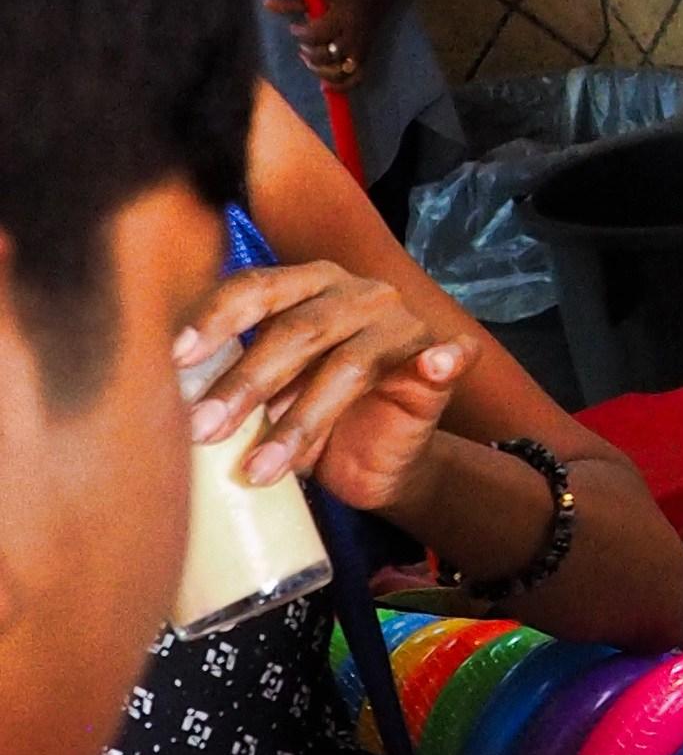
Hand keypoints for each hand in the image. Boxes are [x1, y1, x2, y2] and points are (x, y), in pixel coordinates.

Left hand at [180, 255, 463, 507]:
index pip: (254, 289)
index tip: (173, 361)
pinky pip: (442, 358)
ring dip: (302, 420)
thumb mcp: (261, 400)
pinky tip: (437, 364)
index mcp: (305, 287)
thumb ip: (232, 382)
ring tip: (261, 467)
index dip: (213, 320)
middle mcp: (354, 294)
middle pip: (296, 329)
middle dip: (244, 383)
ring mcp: (401, 325)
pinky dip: (443, 359)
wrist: (372, 465)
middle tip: (201, 429)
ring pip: (348, 363)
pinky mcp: (436, 362)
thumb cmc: (307, 424)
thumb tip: (168, 399)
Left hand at [268, 0, 365, 91]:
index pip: (318, 34)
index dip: (302, 34)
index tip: (294, 28)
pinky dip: (340, 87)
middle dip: (310, 53)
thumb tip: (266, 3)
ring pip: (339, 71)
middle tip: (303, 46)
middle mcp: (353, 36)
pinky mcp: (365, 59)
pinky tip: (325, 87)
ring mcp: (360, 50)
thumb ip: (291, 3)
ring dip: (320, 70)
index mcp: (342, 18)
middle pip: (327, 55)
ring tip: (310, 61)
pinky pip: (355, 80)